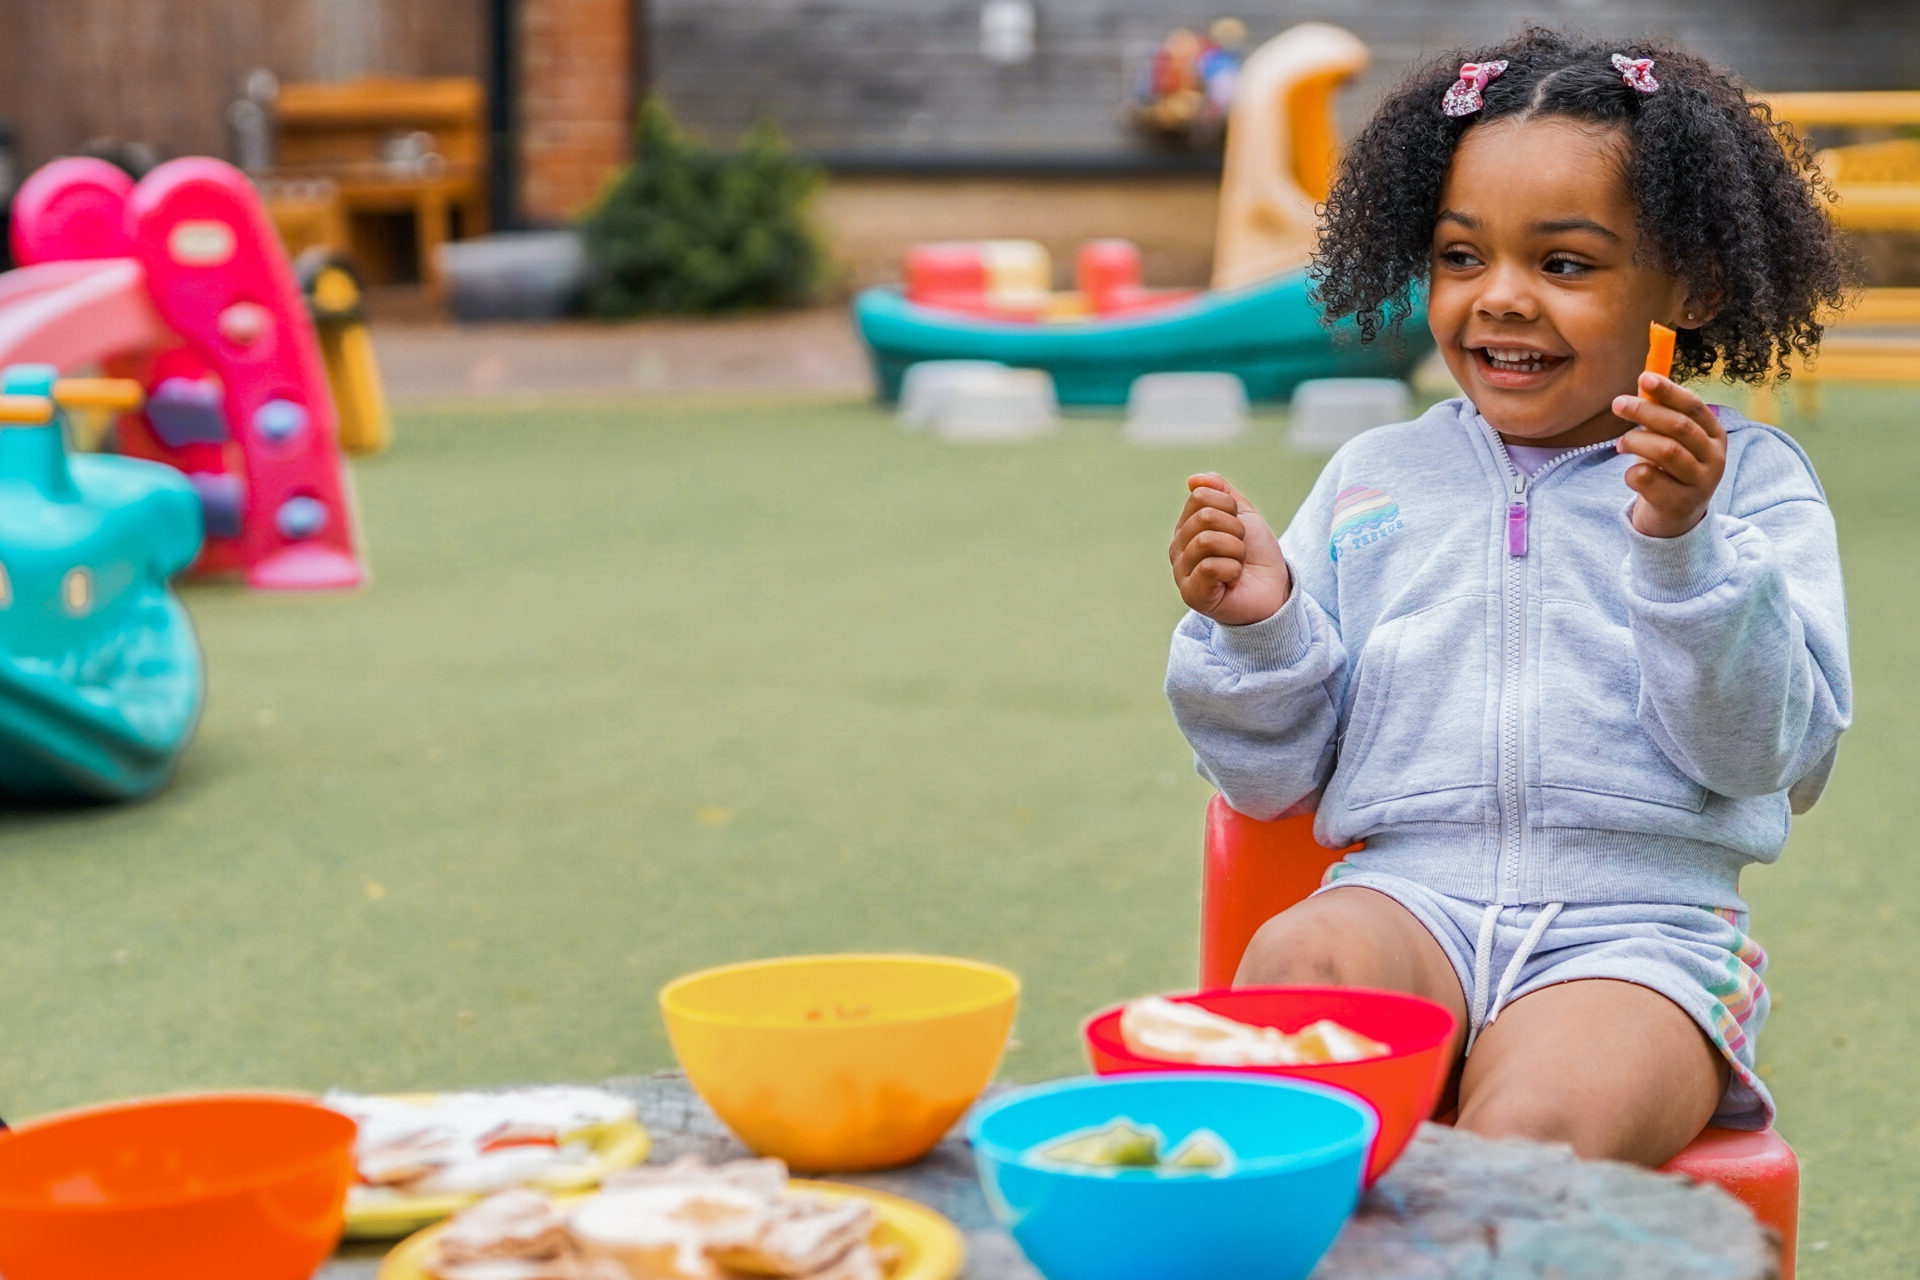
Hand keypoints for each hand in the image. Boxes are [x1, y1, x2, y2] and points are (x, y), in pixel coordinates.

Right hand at [1169, 473, 1291, 624]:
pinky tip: (1233, 581)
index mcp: (1187, 527)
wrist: (1274, 590)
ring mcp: (1181, 571)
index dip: (1230, 508)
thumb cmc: (1257, 555)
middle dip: (1235, 530)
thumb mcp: (1243, 515)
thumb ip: (1221, 493)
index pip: (1201, 496)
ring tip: (1238, 565)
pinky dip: (1233, 570)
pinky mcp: (1191, 594)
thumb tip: (1193, 480)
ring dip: (1236, 551)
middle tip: (1240, 549)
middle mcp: (1178, 548)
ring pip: (1208, 540)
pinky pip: (1210, 567)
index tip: (1239, 528)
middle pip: (1204, 517)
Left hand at [1613, 373, 1726, 538]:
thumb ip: (1664, 417)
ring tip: (1620, 445)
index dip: (1669, 390)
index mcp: (1716, 436)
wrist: (1676, 518)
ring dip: (1635, 441)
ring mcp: (1700, 483)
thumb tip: (1644, 383)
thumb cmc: (1671, 470)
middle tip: (1618, 404)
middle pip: (1679, 426)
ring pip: (1666, 451)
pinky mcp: (1679, 504)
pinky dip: (1631, 472)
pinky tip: (1631, 474)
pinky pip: (1648, 479)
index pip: (1694, 407)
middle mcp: (1714, 458)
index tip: (1643, 377)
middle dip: (1645, 411)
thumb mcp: (1674, 442)